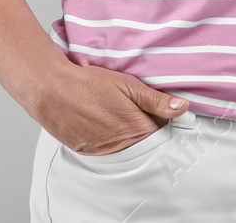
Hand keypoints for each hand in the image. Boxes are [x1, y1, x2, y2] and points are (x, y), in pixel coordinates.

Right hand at [34, 62, 189, 155]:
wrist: (52, 90)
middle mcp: (122, 147)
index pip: (163, 136)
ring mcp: (104, 152)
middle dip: (148, 134)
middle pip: (145, 146)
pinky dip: (111, 142)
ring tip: (119, 119)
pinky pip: (107, 152)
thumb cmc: (89, 83)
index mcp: (137, 130)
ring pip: (127, 150)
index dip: (165, 125)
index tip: (164, 118)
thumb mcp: (127, 85)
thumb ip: (156, 100)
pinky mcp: (88, 152)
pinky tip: (104, 126)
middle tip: (139, 115)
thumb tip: (183, 108)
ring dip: (129, 139)